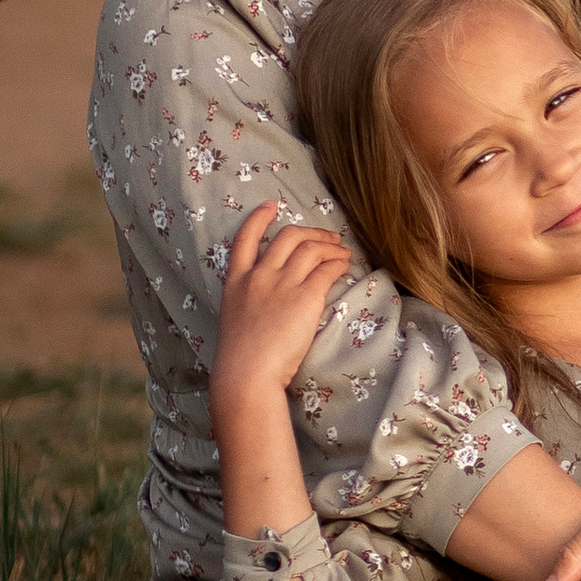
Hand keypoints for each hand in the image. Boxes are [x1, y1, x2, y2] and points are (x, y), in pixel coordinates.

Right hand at [214, 204, 350, 410]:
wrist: (246, 374)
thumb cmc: (241, 359)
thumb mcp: (236, 320)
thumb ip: (251, 302)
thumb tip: (273, 300)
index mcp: (235, 282)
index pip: (244, 239)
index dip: (259, 219)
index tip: (271, 206)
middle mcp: (258, 276)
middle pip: (288, 237)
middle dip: (311, 231)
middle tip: (328, 237)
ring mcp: (281, 284)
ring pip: (311, 248)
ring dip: (331, 246)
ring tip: (343, 252)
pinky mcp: (305, 297)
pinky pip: (327, 270)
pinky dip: (338, 264)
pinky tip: (345, 267)